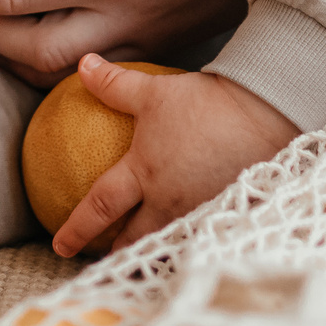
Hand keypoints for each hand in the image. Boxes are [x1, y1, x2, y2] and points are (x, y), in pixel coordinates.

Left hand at [52, 56, 298, 256]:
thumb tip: (82, 65)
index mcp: (143, 174)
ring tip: (144, 257)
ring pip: (167, 242)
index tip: (60, 246)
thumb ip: (114, 85)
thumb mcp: (153, 91)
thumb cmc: (205, 103)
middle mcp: (168, 201)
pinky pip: (202, 234)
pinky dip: (190, 241)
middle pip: (134, 239)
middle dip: (116, 254)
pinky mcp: (227, 212)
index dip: (77, 229)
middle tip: (102, 261)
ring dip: (152, 251)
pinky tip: (192, 239)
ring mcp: (199, 211)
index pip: (100, 207)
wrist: (265, 112)